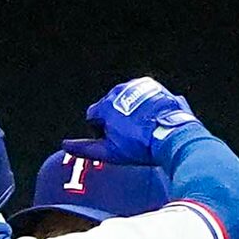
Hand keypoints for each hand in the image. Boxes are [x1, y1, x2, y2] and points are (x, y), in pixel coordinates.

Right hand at [63, 78, 201, 165]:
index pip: (93, 115)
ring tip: (142, 130)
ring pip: (126, 100)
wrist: (172, 136)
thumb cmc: (140, 146)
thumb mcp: (111, 152)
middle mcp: (119, 90)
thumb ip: (86, 148)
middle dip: (115, 120)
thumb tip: (65, 145)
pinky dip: (145, 107)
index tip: (113, 141)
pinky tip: (152, 121)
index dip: (100, 131)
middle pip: (110, 106)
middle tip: (130, 138)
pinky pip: (142, 96)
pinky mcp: (153, 86)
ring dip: (130, 112)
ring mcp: (137, 86)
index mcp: (105, 105)